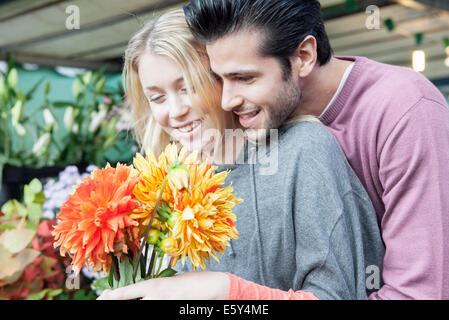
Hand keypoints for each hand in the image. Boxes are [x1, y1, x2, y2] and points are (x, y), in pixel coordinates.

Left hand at [97, 271, 229, 299]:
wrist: (212, 286)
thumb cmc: (192, 282)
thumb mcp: (170, 282)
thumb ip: (153, 289)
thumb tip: (140, 293)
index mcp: (154, 285)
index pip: (126, 293)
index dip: (111, 297)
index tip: (100, 299)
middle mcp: (156, 295)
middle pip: (130, 303)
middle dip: (117, 303)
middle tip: (105, 301)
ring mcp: (164, 304)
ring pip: (142, 308)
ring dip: (133, 308)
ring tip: (126, 303)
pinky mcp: (173, 310)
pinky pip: (156, 310)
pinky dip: (150, 307)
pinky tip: (149, 304)